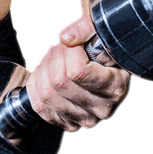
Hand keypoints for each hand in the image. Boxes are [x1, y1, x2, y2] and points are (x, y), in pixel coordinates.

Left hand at [25, 14, 130, 131]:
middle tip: (60, 48)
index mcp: (116, 87)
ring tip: (53, 59)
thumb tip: (65, 39)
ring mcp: (85, 120)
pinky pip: (39, 106)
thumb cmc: (103, 46)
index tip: (74, 42)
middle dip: (53, 57)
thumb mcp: (100, 30)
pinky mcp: (68, 124)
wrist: (105, 66)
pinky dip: (36, 86)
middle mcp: (103, 109)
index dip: (68, 51)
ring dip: (43, 70)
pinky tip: (45, 75)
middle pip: (58, 83)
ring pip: (46, 95)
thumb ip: (84, 29)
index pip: (77, 71)